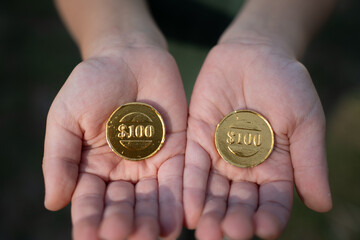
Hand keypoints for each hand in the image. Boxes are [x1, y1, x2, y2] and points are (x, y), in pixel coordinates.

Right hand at [43, 44, 186, 239]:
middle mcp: (123, 173)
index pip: (90, 201)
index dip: (89, 218)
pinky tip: (177, 220)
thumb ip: (59, 158)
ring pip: (152, 199)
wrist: (128, 58)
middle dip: (124, 222)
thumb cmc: (91, 84)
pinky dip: (179, 199)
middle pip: (124, 205)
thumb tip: (54, 203)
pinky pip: (179, 179)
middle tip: (123, 235)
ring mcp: (152, 164)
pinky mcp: (177, 152)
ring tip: (150, 235)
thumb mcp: (66, 117)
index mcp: (93, 169)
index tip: (88, 236)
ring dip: (151, 218)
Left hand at [183, 40, 331, 239]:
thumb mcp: (305, 119)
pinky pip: (192, 168)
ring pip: (214, 192)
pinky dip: (190, 188)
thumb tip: (322, 205)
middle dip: (235, 219)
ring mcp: (219, 156)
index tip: (265, 229)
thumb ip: (310, 160)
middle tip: (230, 233)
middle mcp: (245, 168)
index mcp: (276, 167)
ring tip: (206, 232)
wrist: (254, 53)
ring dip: (210, 212)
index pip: (273, 201)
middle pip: (240, 202)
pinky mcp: (197, 139)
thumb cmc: (286, 83)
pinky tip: (188, 209)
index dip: (270, 217)